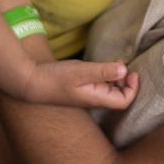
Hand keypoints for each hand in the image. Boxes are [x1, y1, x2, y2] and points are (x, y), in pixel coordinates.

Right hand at [21, 58, 139, 108]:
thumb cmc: (56, 78)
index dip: (132, 88)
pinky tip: (101, 65)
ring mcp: (86, 94)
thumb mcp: (81, 71)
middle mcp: (94, 99)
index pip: (124, 101)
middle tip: (124, 63)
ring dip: (116, 76)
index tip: (132, 72)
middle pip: (119, 96)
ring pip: (109, 89)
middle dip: (126, 81)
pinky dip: (105, 75)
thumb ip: (103, 71)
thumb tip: (125, 69)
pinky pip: (100, 84)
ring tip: (115, 62)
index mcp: (97, 98)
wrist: (31, 82)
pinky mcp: (80, 88)